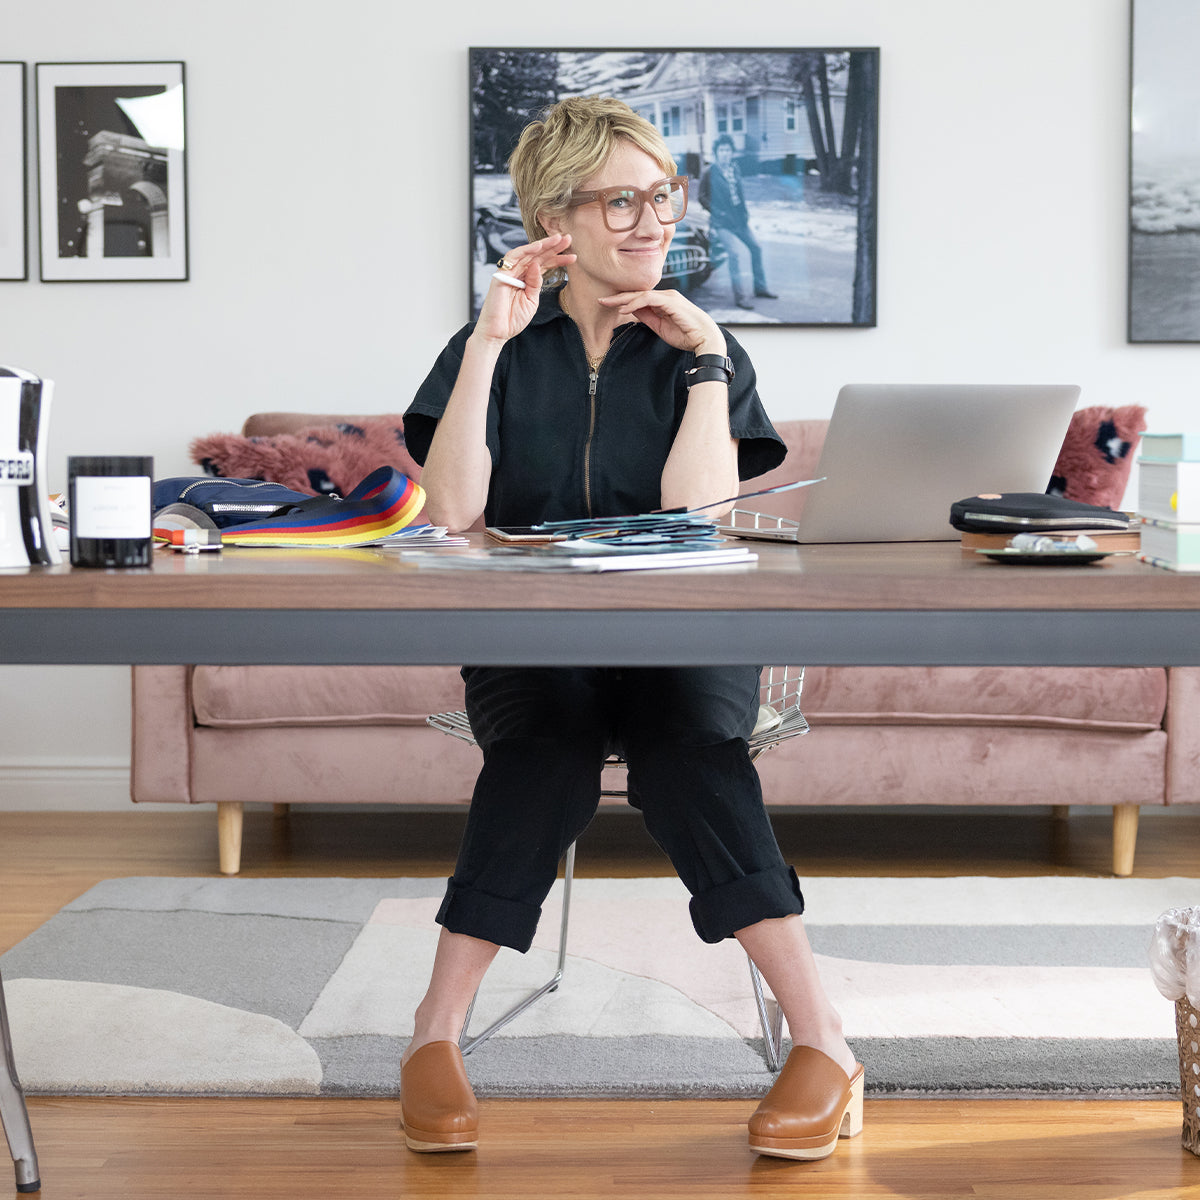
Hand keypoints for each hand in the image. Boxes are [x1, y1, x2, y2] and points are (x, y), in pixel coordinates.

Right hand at [473, 235, 575, 345]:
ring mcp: (510, 272)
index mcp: (527, 280)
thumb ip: (536, 283)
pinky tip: (538, 246)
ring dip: (542, 245)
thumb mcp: (532, 301)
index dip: (558, 259)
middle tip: (568, 238)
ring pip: (527, 253)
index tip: (573, 256)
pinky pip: (513, 257)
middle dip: (553, 247)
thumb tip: (538, 265)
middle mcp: (519, 273)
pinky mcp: (501, 274)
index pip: (544, 265)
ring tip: (557, 239)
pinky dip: (526, 251)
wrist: (498, 332)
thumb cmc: (512, 319)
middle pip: (538, 256)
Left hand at [597, 289, 725, 356]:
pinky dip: (634, 302)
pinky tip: (623, 309)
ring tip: (607, 303)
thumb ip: (647, 317)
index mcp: (663, 301)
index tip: (607, 305)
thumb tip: (631, 312)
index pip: (639, 298)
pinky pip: (648, 298)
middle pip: (637, 293)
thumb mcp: (660, 327)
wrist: (705, 339)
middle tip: (601, 300)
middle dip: (618, 297)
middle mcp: (665, 296)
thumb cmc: (686, 335)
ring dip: (623, 299)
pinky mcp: (670, 301)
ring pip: (641, 294)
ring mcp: (668, 297)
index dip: (622, 301)